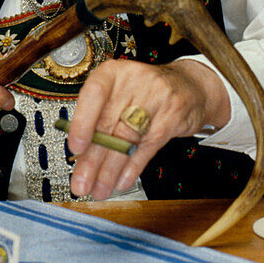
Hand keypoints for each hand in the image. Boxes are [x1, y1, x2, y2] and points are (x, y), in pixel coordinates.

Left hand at [67, 58, 229, 200]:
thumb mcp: (118, 93)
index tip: (75, 148)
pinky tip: (121, 181)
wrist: (189, 86)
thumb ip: (98, 117)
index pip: (94, 94)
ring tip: (99, 189)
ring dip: (110, 170)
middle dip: (92, 159)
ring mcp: (155, 99)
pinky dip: (132, 168)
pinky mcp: (171, 118)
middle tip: (81, 183)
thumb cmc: (145, 91)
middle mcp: (133, 82)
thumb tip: (78, 153)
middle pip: (109, 124)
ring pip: (127, 139)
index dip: (82, 122)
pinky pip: (147, 147)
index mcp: (112, 73)